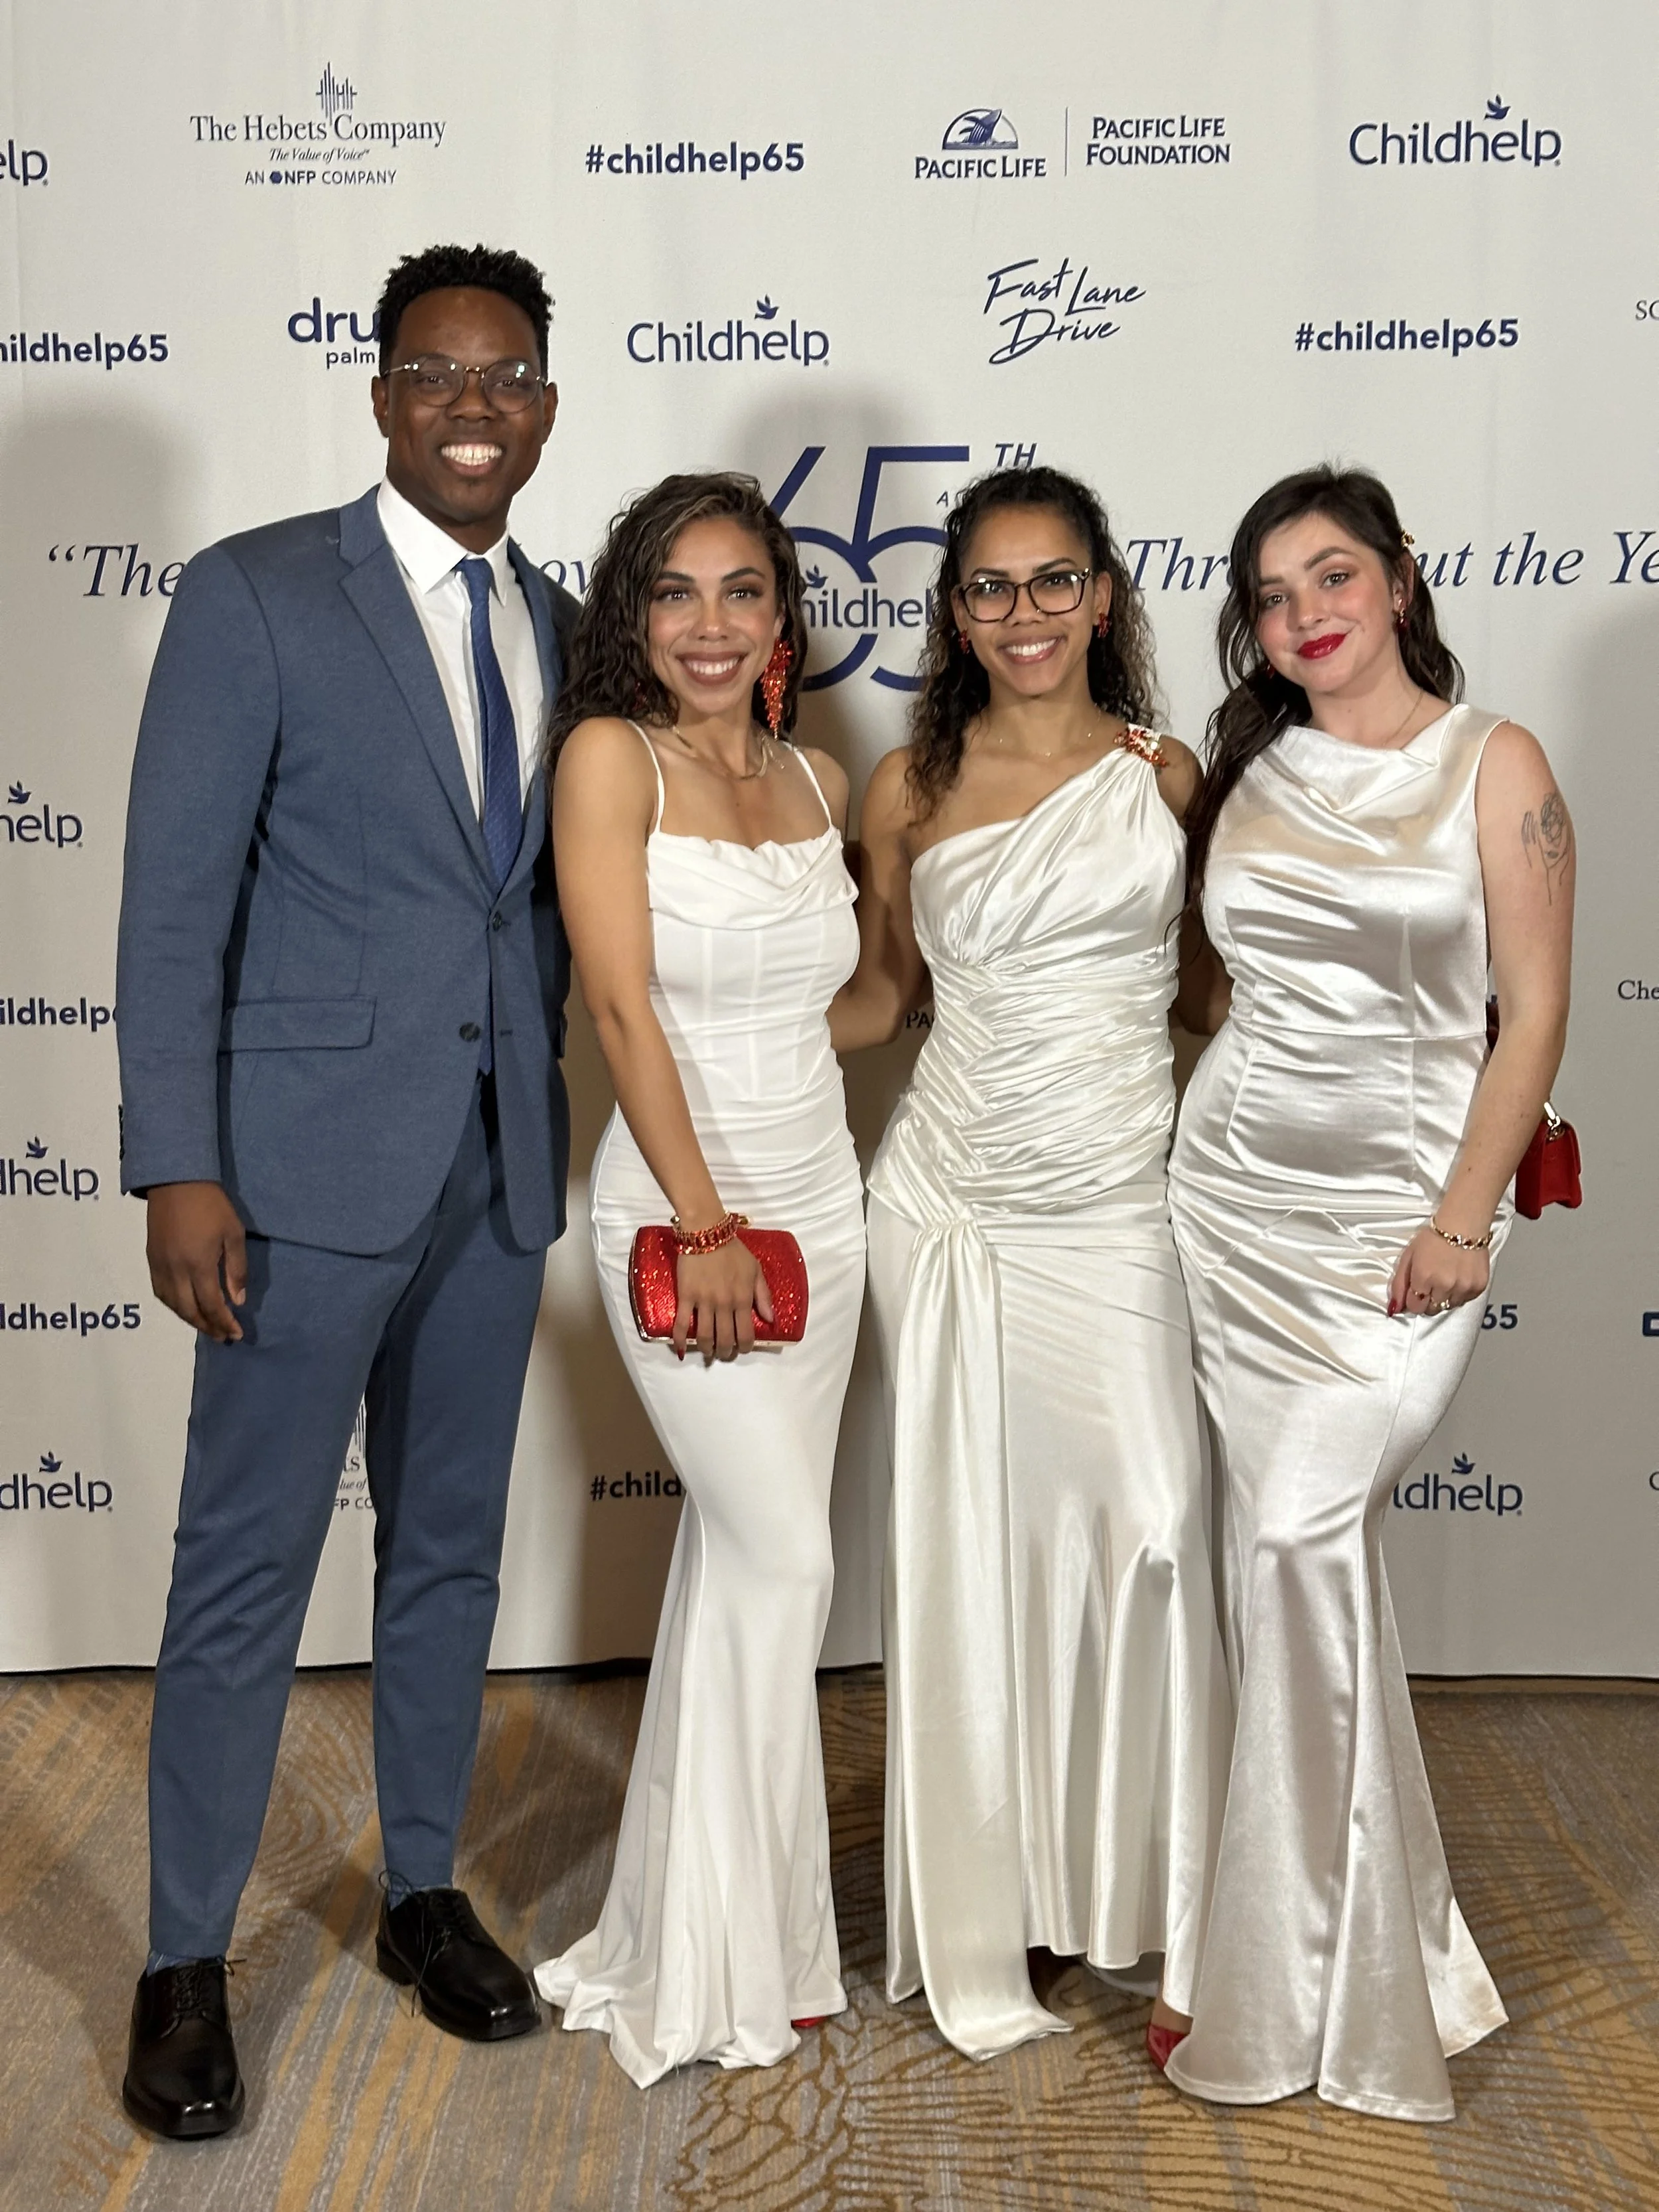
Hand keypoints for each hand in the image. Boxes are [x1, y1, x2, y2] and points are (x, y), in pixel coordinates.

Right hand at [146, 1181, 247, 1340]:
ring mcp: (159, 1265)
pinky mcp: (151, 1259)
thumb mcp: (233, 1233)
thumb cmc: (211, 1205)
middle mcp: (175, 1270)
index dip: (224, 1323)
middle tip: (223, 1338)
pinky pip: (160, 1292)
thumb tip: (238, 1300)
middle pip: (189, 1310)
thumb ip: (236, 1269)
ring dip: (190, 1320)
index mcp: (198, 1264)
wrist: (175, 1181)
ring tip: (207, 1327)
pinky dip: (173, 1306)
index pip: (211, 1305)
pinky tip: (185, 1308)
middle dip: (208, 1327)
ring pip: (172, 1305)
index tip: (236, 1334)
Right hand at [672, 1235, 774, 1360]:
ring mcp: (704, 1301)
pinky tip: (682, 1350)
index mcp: (743, 1298)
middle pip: (725, 1339)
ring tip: (709, 1352)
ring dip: (708, 1350)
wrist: (707, 1232)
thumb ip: (763, 1296)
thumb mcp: (755, 1269)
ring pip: (705, 1336)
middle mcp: (724, 1304)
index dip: (744, 1347)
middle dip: (726, 1352)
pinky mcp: (686, 1296)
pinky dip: (680, 1340)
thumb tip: (770, 1319)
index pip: (746, 1334)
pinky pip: (682, 1323)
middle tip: (724, 1353)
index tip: (741, 1349)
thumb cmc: (733, 1250)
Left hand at [1387, 1224, 1489, 1318]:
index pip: (1415, 1307)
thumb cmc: (1433, 1238)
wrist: (1463, 1225)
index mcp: (1423, 1278)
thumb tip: (1394, 1309)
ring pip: (1449, 1307)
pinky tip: (1458, 1278)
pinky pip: (1465, 1301)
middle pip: (1431, 1310)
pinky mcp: (1478, 1287)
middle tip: (1430, 1284)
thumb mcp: (1408, 1257)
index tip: (1416, 1291)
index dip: (1413, 1301)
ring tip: (1445, 1279)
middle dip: (1427, 1301)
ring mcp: (1463, 1288)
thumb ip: (1399, 1284)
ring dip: (1444, 1298)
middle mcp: (1444, 1286)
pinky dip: (1460, 1294)